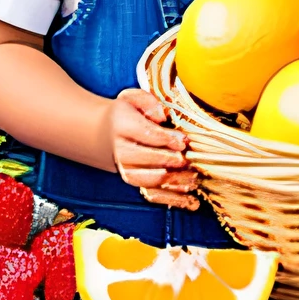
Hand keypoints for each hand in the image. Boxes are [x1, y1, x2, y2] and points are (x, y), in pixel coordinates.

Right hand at [108, 88, 199, 210]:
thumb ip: (147, 101)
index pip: (146, 134)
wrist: (105, 135)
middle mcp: (122, 152)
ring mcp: (128, 170)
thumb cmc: (126, 115)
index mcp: (122, 126)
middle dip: (170, 160)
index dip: (166, 139)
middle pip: (147, 159)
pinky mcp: (137, 183)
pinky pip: (153, 195)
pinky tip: (190, 200)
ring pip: (149, 181)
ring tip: (193, 178)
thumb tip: (162, 115)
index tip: (183, 141)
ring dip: (173, 181)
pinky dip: (171, 199)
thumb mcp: (132, 99)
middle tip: (188, 160)